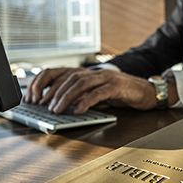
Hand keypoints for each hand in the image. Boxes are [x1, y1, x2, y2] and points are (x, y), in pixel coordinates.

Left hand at [27, 68, 156, 113]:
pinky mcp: (117, 85)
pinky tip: (79, 110)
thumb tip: (63, 107)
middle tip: (42, 106)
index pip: (61, 72)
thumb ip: (83, 98)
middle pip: (69, 77)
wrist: (148, 92)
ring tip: (57, 109)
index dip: (46, 83)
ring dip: (66, 97)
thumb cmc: (123, 94)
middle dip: (53, 92)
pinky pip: (99, 92)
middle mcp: (95, 72)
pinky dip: (87, 101)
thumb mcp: (98, 96)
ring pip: (81, 83)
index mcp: (88, 73)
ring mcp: (107, 77)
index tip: (34, 96)